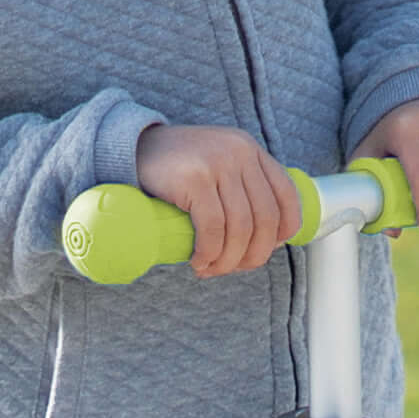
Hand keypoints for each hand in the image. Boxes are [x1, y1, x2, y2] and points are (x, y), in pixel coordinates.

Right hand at [128, 121, 304, 275]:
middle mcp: (240, 153)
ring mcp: (218, 163)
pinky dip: (209, 252)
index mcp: (250, 150)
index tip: (266, 249)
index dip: (285, 229)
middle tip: (234, 269)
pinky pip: (213, 228)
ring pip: (240, 227)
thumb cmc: (177, 169)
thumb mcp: (217, 164)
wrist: (131, 148)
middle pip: (265, 217)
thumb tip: (268, 237)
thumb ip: (241, 185)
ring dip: (229, 259)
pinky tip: (199, 261)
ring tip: (211, 269)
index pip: (287, 194)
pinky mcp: (195, 179)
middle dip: (254, 254)